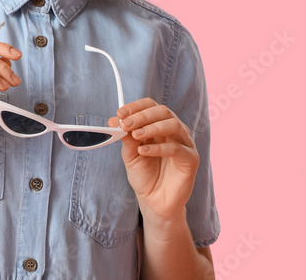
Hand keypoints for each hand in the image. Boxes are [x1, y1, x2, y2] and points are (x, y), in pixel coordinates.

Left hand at [108, 97, 198, 220]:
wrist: (154, 201)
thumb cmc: (144, 175)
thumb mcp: (130, 154)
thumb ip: (125, 138)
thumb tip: (114, 121)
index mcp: (159, 125)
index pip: (151, 106)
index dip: (136, 107)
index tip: (120, 113)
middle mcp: (174, 131)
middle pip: (163, 111)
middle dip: (142, 116)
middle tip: (126, 124)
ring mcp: (185, 143)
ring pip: (173, 125)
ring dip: (152, 127)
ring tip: (135, 135)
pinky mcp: (191, 159)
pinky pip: (177, 148)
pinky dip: (158, 148)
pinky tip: (143, 151)